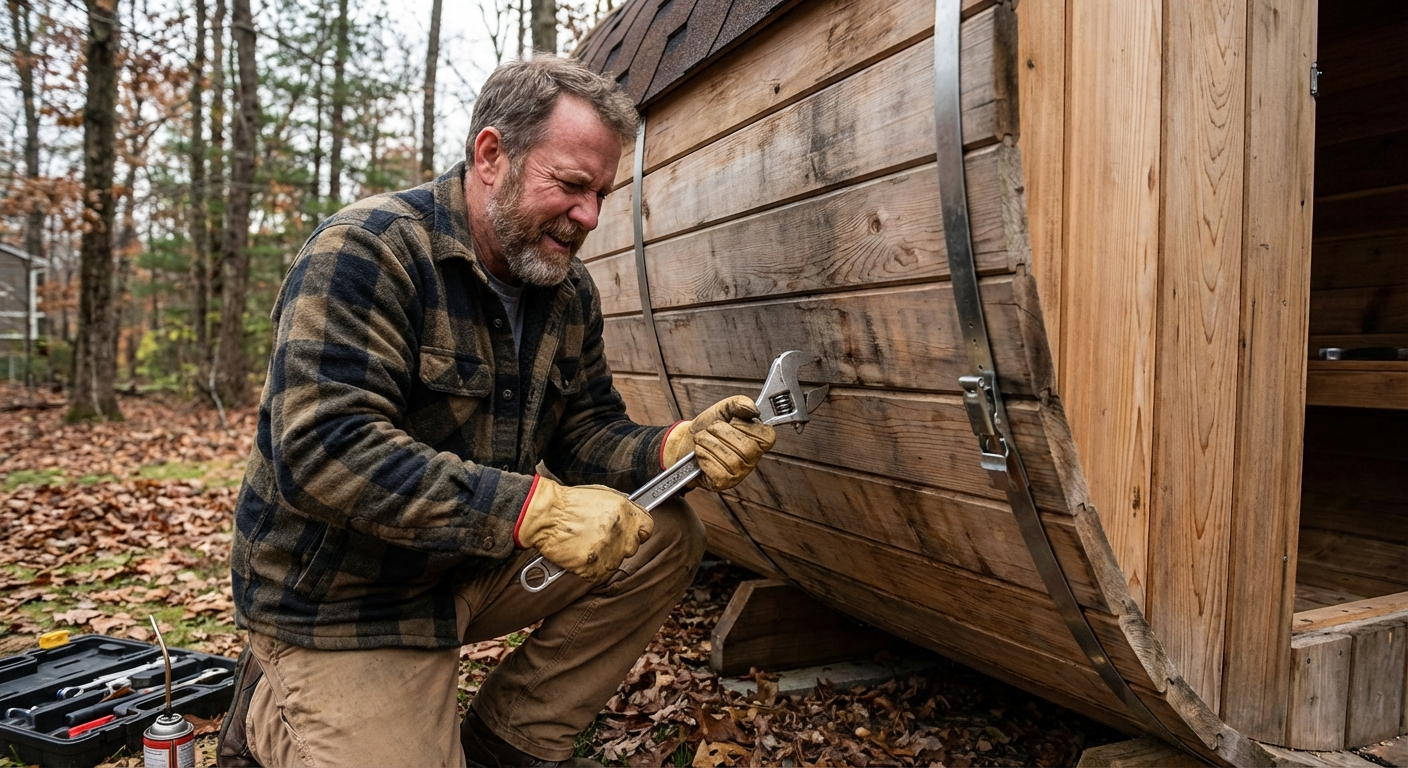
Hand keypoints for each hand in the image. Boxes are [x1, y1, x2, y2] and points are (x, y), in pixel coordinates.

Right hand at [515, 477, 651, 581]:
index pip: (647, 529)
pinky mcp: (594, 569)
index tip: (629, 531)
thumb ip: (623, 508)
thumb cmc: (570, 503)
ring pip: (615, 562)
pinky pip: (598, 573)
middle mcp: (621, 534)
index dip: (637, 530)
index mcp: (626, 513)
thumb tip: (633, 515)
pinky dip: (589, 567)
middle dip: (619, 543)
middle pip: (632, 547)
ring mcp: (608, 553)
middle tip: (599, 536)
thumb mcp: (603, 494)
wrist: (546, 516)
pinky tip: (578, 553)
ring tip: (585, 542)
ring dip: (604, 556)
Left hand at [661, 395, 776, 490]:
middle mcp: (752, 460)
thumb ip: (740, 403)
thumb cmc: (707, 427)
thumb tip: (753, 409)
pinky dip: (703, 457)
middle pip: (745, 447)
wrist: (684, 441)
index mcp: (758, 441)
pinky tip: (701, 454)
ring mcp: (738, 474)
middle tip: (711, 430)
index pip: (767, 437)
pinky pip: (717, 470)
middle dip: (721, 433)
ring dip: (708, 443)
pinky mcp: (723, 483)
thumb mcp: (724, 409)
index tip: (734, 422)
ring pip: (730, 459)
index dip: (747, 427)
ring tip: (703, 441)